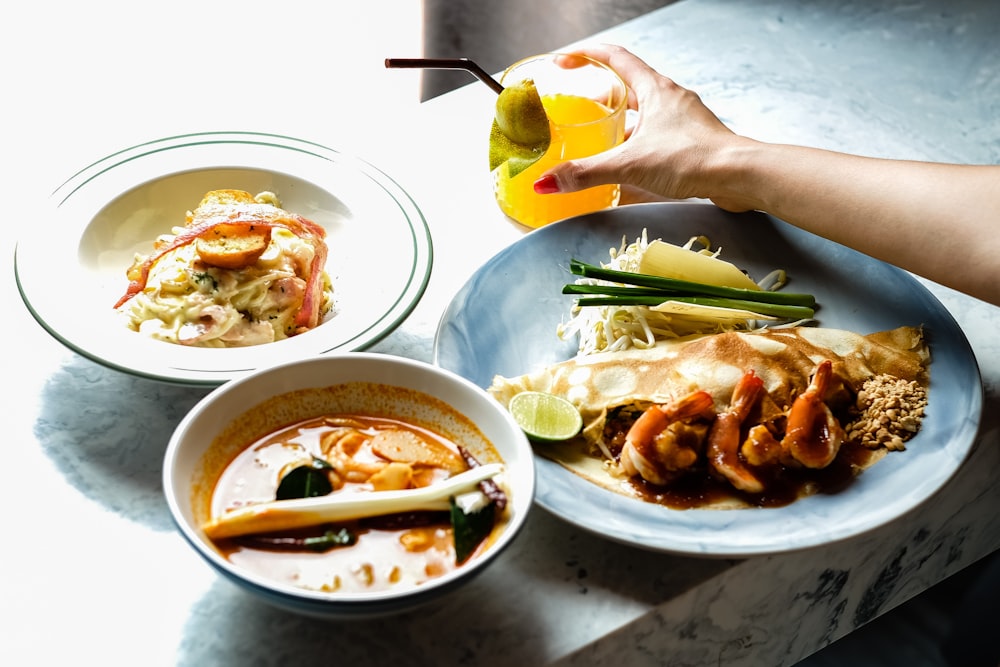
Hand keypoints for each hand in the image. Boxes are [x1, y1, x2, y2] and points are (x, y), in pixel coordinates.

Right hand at [535, 44, 745, 208]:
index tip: (565, 60)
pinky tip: (631, 163)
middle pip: (629, 84)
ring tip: (600, 136)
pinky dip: (639, 142)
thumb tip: (547, 181)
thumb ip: (586, 172)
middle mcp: (670, 98)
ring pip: (645, 111)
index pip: (615, 57)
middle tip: (579, 103)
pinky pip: (658, 133)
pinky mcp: (692, 140)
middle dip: (601, 91)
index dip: (587, 55)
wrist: (738, 175)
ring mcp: (684, 119)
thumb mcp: (629, 164)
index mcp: (654, 89)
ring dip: (621, 120)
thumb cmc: (692, 159)